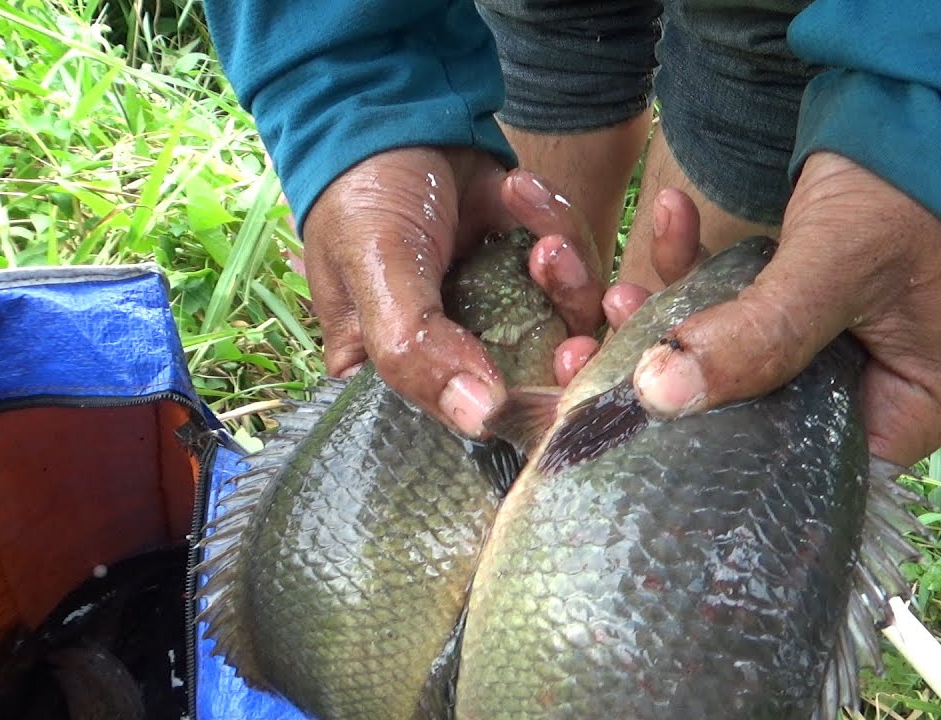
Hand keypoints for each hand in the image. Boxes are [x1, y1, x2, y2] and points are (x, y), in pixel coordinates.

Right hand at [302, 146, 605, 437]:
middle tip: (577, 330)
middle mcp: (456, 354)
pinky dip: (556, 227)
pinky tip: (516, 189)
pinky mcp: (531, 268)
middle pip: (535, 386)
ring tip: (538, 237)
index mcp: (401, 375)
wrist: (393, 105)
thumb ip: (418, 348)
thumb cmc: (363, 195)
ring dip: (564, 276)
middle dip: (566, 349)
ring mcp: (500, 310)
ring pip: (566, 324)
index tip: (558, 381)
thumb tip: (481, 418)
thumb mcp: (376, 272)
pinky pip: (574, 268)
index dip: (521, 415)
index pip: (467, 425)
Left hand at [610, 152, 940, 465]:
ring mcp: (836, 345)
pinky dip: (703, 267)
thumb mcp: (836, 269)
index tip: (644, 434)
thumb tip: (659, 396)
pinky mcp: (802, 301)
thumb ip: (758, 337)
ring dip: (678, 323)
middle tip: (606, 361)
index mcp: (909, 412)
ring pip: (741, 359)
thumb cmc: (914, 189)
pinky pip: (743, 304)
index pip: (807, 472)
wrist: (930, 94)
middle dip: (684, 384)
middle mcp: (872, 390)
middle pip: (762, 417)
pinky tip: (670, 216)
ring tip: (622, 298)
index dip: (721, 460)